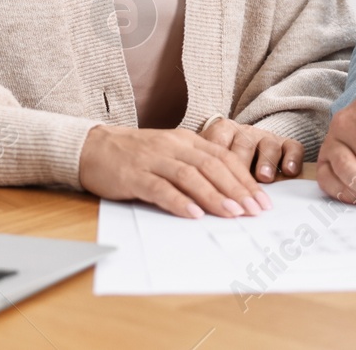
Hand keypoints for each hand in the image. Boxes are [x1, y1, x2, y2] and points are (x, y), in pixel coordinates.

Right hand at [78, 125, 271, 218]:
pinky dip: (179, 202)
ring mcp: (153, 160)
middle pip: (212, 166)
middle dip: (237, 189)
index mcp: (185, 140)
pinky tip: (193, 214)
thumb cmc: (135, 155)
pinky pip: (160, 188)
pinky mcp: (134, 175)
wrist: (93, 147)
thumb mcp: (170, 153)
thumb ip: (195, 166)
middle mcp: (173, 146)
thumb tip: (228, 192)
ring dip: (214, 195)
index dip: (245, 178)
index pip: (223, 157)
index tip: (262, 200)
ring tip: (232, 213)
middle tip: (255, 210)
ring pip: (190, 176)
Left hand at [198, 118, 303, 182]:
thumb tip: (192, 198)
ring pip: (268, 144)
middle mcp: (244, 132)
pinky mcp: (285, 143)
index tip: (214, 183)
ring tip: (264, 177)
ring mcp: (265, 137)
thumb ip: (199, 174)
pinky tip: (288, 171)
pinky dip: (292, 157)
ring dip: (266, 161)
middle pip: (244, 145)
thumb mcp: (204, 162)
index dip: (217, 165)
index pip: (219, 145)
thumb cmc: (216, 162)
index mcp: (221, 132)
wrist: (237, 144)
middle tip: (241, 184)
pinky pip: (292, 146)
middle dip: (244, 165)